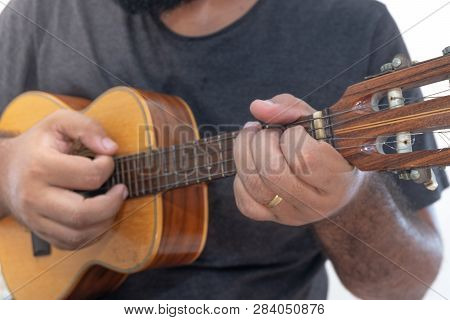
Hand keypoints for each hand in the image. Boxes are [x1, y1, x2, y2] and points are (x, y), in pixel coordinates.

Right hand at [0, 110, 126, 248]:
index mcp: (40, 167)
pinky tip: (100, 216)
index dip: (107, 166)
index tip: (106, 160)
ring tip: (113, 202)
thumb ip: (86, 127)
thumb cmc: (38, 145)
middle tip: (122, 189)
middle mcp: (34, 197)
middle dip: (112, 203)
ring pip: (79, 234)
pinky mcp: (42, 233)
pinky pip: (73, 243)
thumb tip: (111, 148)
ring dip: (106, 221)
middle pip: (82, 214)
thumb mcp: (58, 123)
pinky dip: (93, 233)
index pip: (88, 176)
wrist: (4, 172)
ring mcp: (36, 219)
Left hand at [233, 94, 366, 225]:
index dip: (292, 136)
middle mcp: (315, 203)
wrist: (336, 188)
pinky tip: (251, 165)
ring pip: (255, 185)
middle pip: (273, 172)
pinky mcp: (273, 219)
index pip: (306, 157)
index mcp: (336, 179)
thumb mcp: (318, 123)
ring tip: (252, 138)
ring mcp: (292, 215)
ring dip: (244, 153)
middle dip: (262, 141)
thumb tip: (257, 108)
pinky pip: (245, 203)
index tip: (294, 130)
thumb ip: (290, 108)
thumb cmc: (327, 148)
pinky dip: (240, 179)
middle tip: (267, 131)